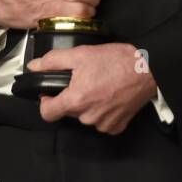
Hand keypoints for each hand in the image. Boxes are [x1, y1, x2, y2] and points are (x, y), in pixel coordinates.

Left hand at [30, 42, 157, 134]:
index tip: (52, 92)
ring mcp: (103, 124)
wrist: (147, 70)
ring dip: (89, 104)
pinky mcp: (116, 127)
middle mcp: (88, 117)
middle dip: (73, 97)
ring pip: (85, 116)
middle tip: (85, 80)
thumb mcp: (81, 54)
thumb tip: (34, 66)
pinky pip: (101, 122)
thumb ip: (53, 61)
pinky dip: (103, 111)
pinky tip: (111, 97)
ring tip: (101, 86)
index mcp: (76, 100)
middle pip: (69, 112)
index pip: (47, 113)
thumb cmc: (117, 61)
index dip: (46, 101)